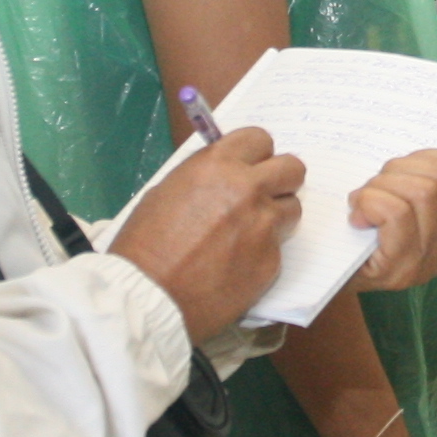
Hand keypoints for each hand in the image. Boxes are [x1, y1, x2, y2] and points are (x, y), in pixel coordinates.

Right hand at [109, 129, 309, 333]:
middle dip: (280, 180)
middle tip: (263, 195)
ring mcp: (264, 227)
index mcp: (218, 166)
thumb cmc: (144, 243)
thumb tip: (225, 175)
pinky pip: (277, 248)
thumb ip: (205, 178)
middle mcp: (248, 190)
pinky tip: (235, 266)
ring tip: (245, 235)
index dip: (256, 154)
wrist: (150, 297)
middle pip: (292, 169)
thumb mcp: (166, 192)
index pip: (260, 139)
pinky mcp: (272, 262)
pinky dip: (261, 254)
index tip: (250, 165)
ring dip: (274, 218)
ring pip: (291, 210)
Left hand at [352, 141, 436, 293]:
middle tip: (373, 187)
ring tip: (362, 203)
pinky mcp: (399, 270)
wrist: (323, 277)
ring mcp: (425, 262)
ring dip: (381, 187)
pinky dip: (372, 204)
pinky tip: (358, 218)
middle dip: (399, 170)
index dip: (425, 157)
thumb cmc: (360, 230)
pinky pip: (397, 214)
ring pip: (421, 193)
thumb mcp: (402, 192)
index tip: (397, 170)